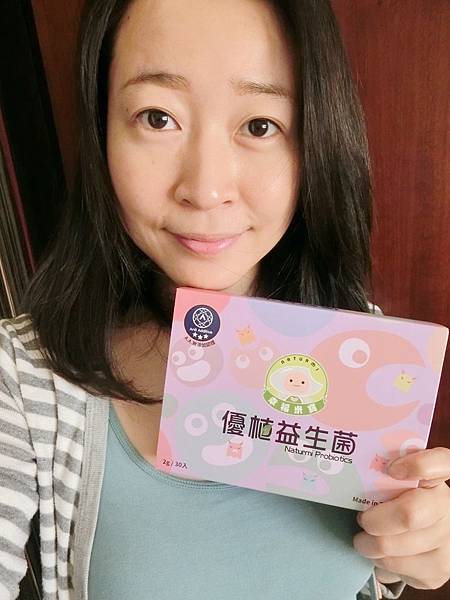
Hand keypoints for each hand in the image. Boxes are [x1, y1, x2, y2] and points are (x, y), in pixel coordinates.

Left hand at [353, 447, 449, 589]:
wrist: (428, 535)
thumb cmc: (402, 504)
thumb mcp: (398, 485)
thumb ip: (384, 475)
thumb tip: (349, 471)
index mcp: (436, 479)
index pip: (441, 463)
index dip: (419, 464)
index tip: (392, 469)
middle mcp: (448, 507)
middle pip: (407, 514)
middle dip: (373, 521)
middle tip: (362, 520)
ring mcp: (447, 540)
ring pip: (392, 547)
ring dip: (369, 545)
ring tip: (365, 539)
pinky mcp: (440, 570)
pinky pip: (396, 568)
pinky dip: (380, 561)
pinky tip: (382, 553)